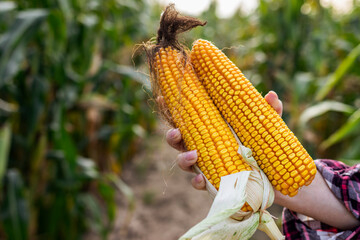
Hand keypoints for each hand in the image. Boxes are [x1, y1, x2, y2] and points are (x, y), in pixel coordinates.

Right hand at [165, 91, 282, 189]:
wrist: (279, 179)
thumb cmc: (267, 146)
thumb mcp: (269, 126)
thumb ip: (268, 111)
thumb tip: (270, 94)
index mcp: (211, 128)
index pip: (187, 116)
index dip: (172, 108)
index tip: (162, 97)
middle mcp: (204, 146)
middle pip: (179, 140)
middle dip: (172, 136)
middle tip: (176, 132)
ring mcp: (207, 166)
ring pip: (184, 162)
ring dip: (183, 159)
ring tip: (194, 156)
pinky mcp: (214, 183)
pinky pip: (198, 184)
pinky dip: (197, 182)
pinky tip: (201, 180)